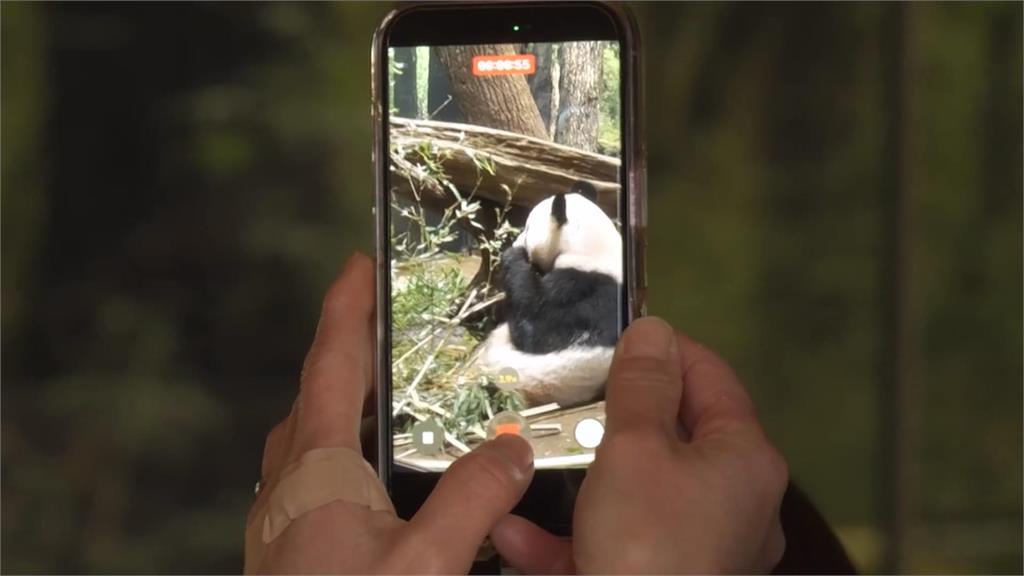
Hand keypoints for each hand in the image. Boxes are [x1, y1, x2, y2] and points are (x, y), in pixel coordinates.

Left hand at [247, 253, 534, 573]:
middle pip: (312, 394)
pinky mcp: (287, 552)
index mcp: (316, 471)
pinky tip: (374, 479)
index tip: (359, 264)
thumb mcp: (425, 565)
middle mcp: (288, 487)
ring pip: (306, 437)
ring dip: (339, 401)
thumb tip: (508, 448)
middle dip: (344, 349)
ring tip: (385, 394)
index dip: (345, 308)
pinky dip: (341, 449)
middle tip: (381, 325)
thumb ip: (471, 500)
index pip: (330, 365)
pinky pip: (310, 475)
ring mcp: (281, 521)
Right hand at [491, 317, 787, 573]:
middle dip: (612, 420)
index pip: (711, 377)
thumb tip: (654, 331)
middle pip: (671, 435)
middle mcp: (734, 501)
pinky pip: (617, 542)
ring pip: (636, 491)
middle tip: (573, 400)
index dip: (665, 350)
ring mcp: (702, 545)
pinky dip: (571, 537)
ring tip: (540, 462)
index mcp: (744, 459)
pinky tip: (517, 536)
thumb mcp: (635, 451)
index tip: (621, 337)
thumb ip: (641, 386)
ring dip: (581, 480)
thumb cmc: (648, 550)